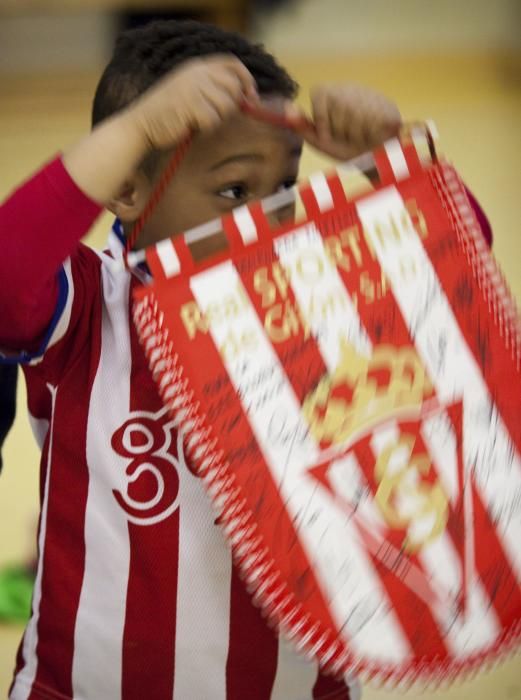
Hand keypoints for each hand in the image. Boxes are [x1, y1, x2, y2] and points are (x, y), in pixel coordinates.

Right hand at [130, 55, 257, 149]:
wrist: (141, 125)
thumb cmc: (168, 114)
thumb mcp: (190, 92)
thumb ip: (213, 88)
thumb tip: (247, 97)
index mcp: (196, 66)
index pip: (232, 63)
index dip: (246, 79)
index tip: (252, 97)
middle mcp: (196, 72)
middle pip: (234, 87)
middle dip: (232, 106)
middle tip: (215, 117)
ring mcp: (193, 87)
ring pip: (226, 105)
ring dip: (217, 119)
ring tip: (199, 121)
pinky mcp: (191, 105)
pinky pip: (214, 120)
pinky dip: (206, 128)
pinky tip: (192, 127)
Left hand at [302, 83, 401, 160]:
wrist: (378, 163)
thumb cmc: (348, 151)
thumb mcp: (322, 142)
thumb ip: (303, 127)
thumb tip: (286, 107)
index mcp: (334, 95)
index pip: (319, 93)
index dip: (321, 118)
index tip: (328, 134)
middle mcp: (352, 90)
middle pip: (336, 107)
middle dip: (340, 131)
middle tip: (349, 138)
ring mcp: (371, 96)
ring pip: (354, 115)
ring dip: (357, 135)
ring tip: (363, 138)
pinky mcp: (388, 107)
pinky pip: (372, 121)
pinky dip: (371, 136)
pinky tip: (375, 137)